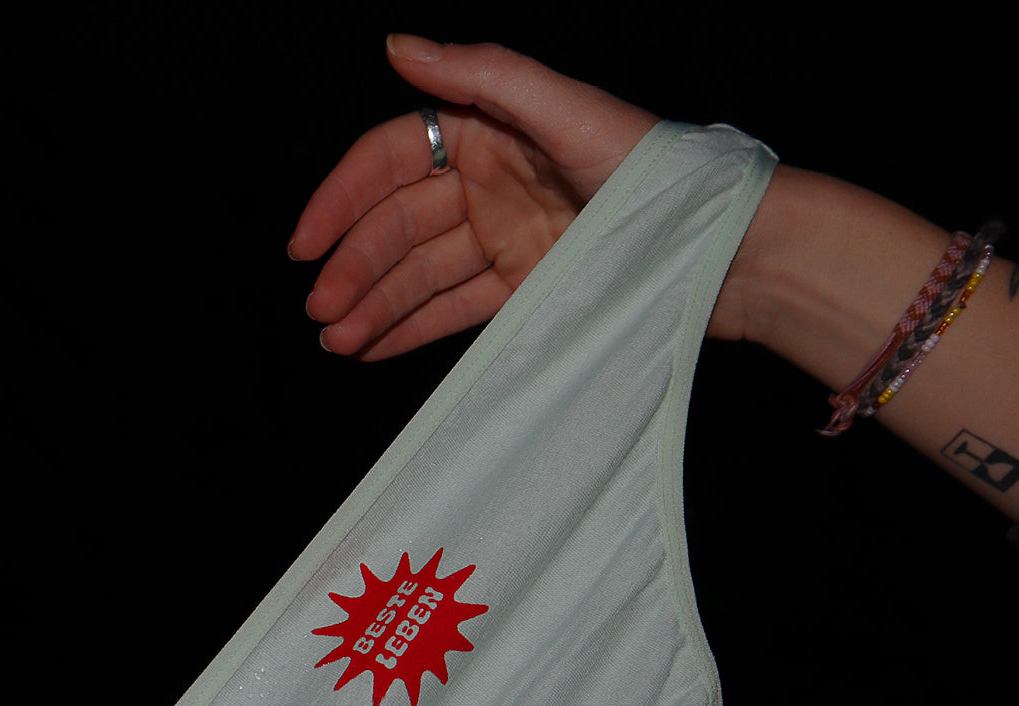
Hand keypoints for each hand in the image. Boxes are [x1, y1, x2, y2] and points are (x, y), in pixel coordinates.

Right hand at [289, 36, 658, 359]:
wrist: (711, 245)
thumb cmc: (647, 167)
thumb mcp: (563, 108)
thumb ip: (482, 75)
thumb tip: (398, 46)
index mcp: (486, 130)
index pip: (392, 161)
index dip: (343, 200)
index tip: (307, 243)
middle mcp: (486, 184)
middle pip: (399, 226)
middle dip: (354, 267)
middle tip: (320, 309)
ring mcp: (502, 240)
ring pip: (421, 275)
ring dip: (374, 305)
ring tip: (335, 340)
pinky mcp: (522, 289)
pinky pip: (456, 310)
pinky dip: (413, 328)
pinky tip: (373, 346)